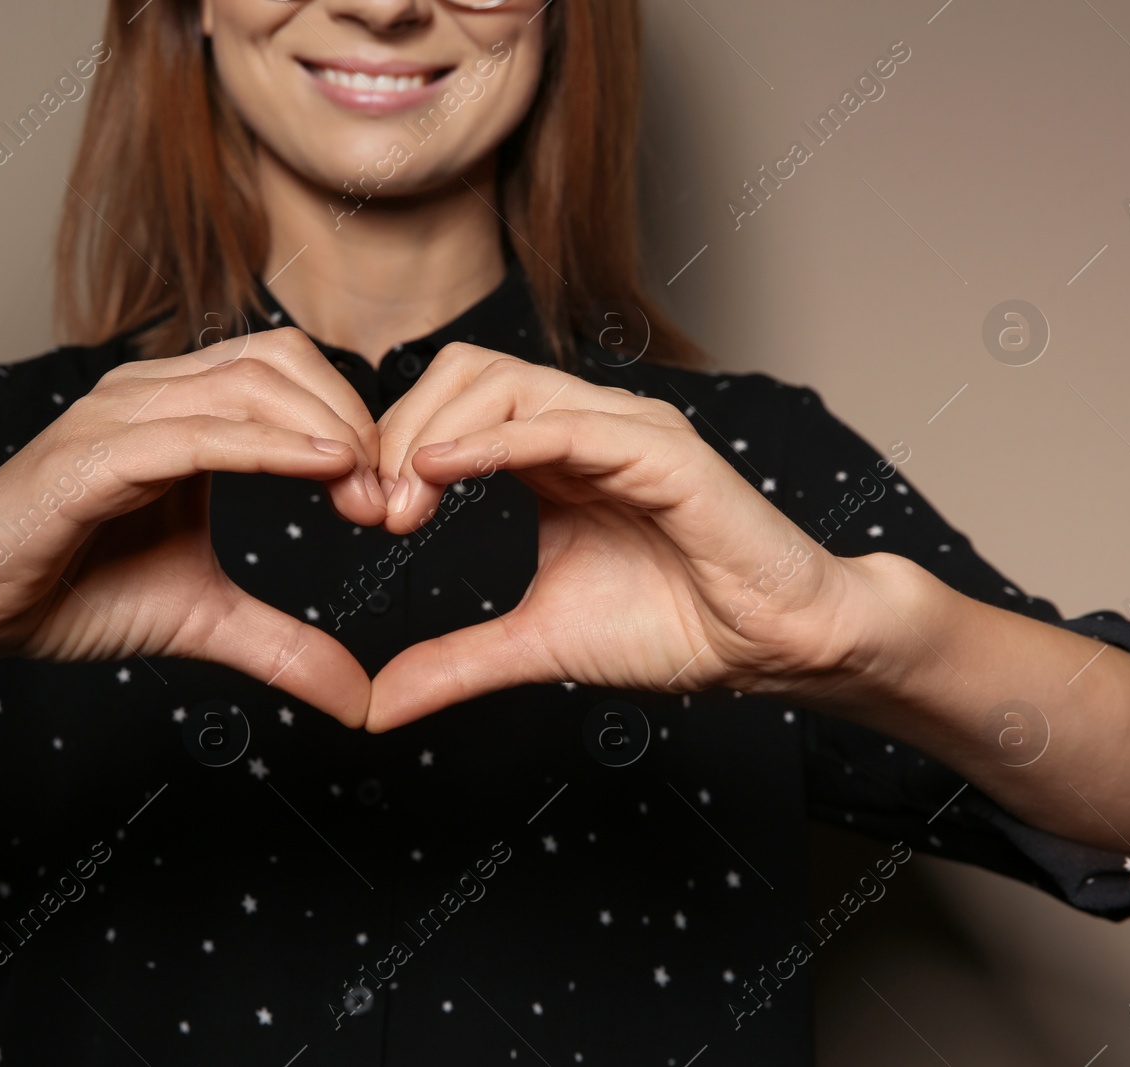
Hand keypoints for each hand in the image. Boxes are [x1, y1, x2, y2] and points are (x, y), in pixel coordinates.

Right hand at [0, 329, 386, 726]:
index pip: (291, 373)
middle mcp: (151, 394)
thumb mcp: (200, 617)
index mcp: (181, 411)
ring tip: (366, 492)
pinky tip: (323, 468)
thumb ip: (281, 643)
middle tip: (391, 500)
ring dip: (323, 431)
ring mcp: (117, 417)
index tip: (395, 497)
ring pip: (246, 384)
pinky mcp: (89, 458)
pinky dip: (266, 446)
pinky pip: (193, 435)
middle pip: (283, 361)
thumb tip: (361, 698)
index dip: (354, 421)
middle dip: (352, 420)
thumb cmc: (69, 591)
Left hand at [365, 343, 863, 730]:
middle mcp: (584, 423)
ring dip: (432, 435)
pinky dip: (491, 440)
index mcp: (553, 453)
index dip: (395, 447)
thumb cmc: (673, 629)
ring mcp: (622, 427)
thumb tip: (375, 706)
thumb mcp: (534, 643)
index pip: (451, 405)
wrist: (766, 648)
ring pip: (502, 382)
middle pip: (464, 373)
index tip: (362, 516)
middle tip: (371, 510)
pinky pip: (560, 423)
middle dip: (399, 432)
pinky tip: (439, 472)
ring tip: (400, 507)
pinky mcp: (658, 449)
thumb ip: (455, 661)